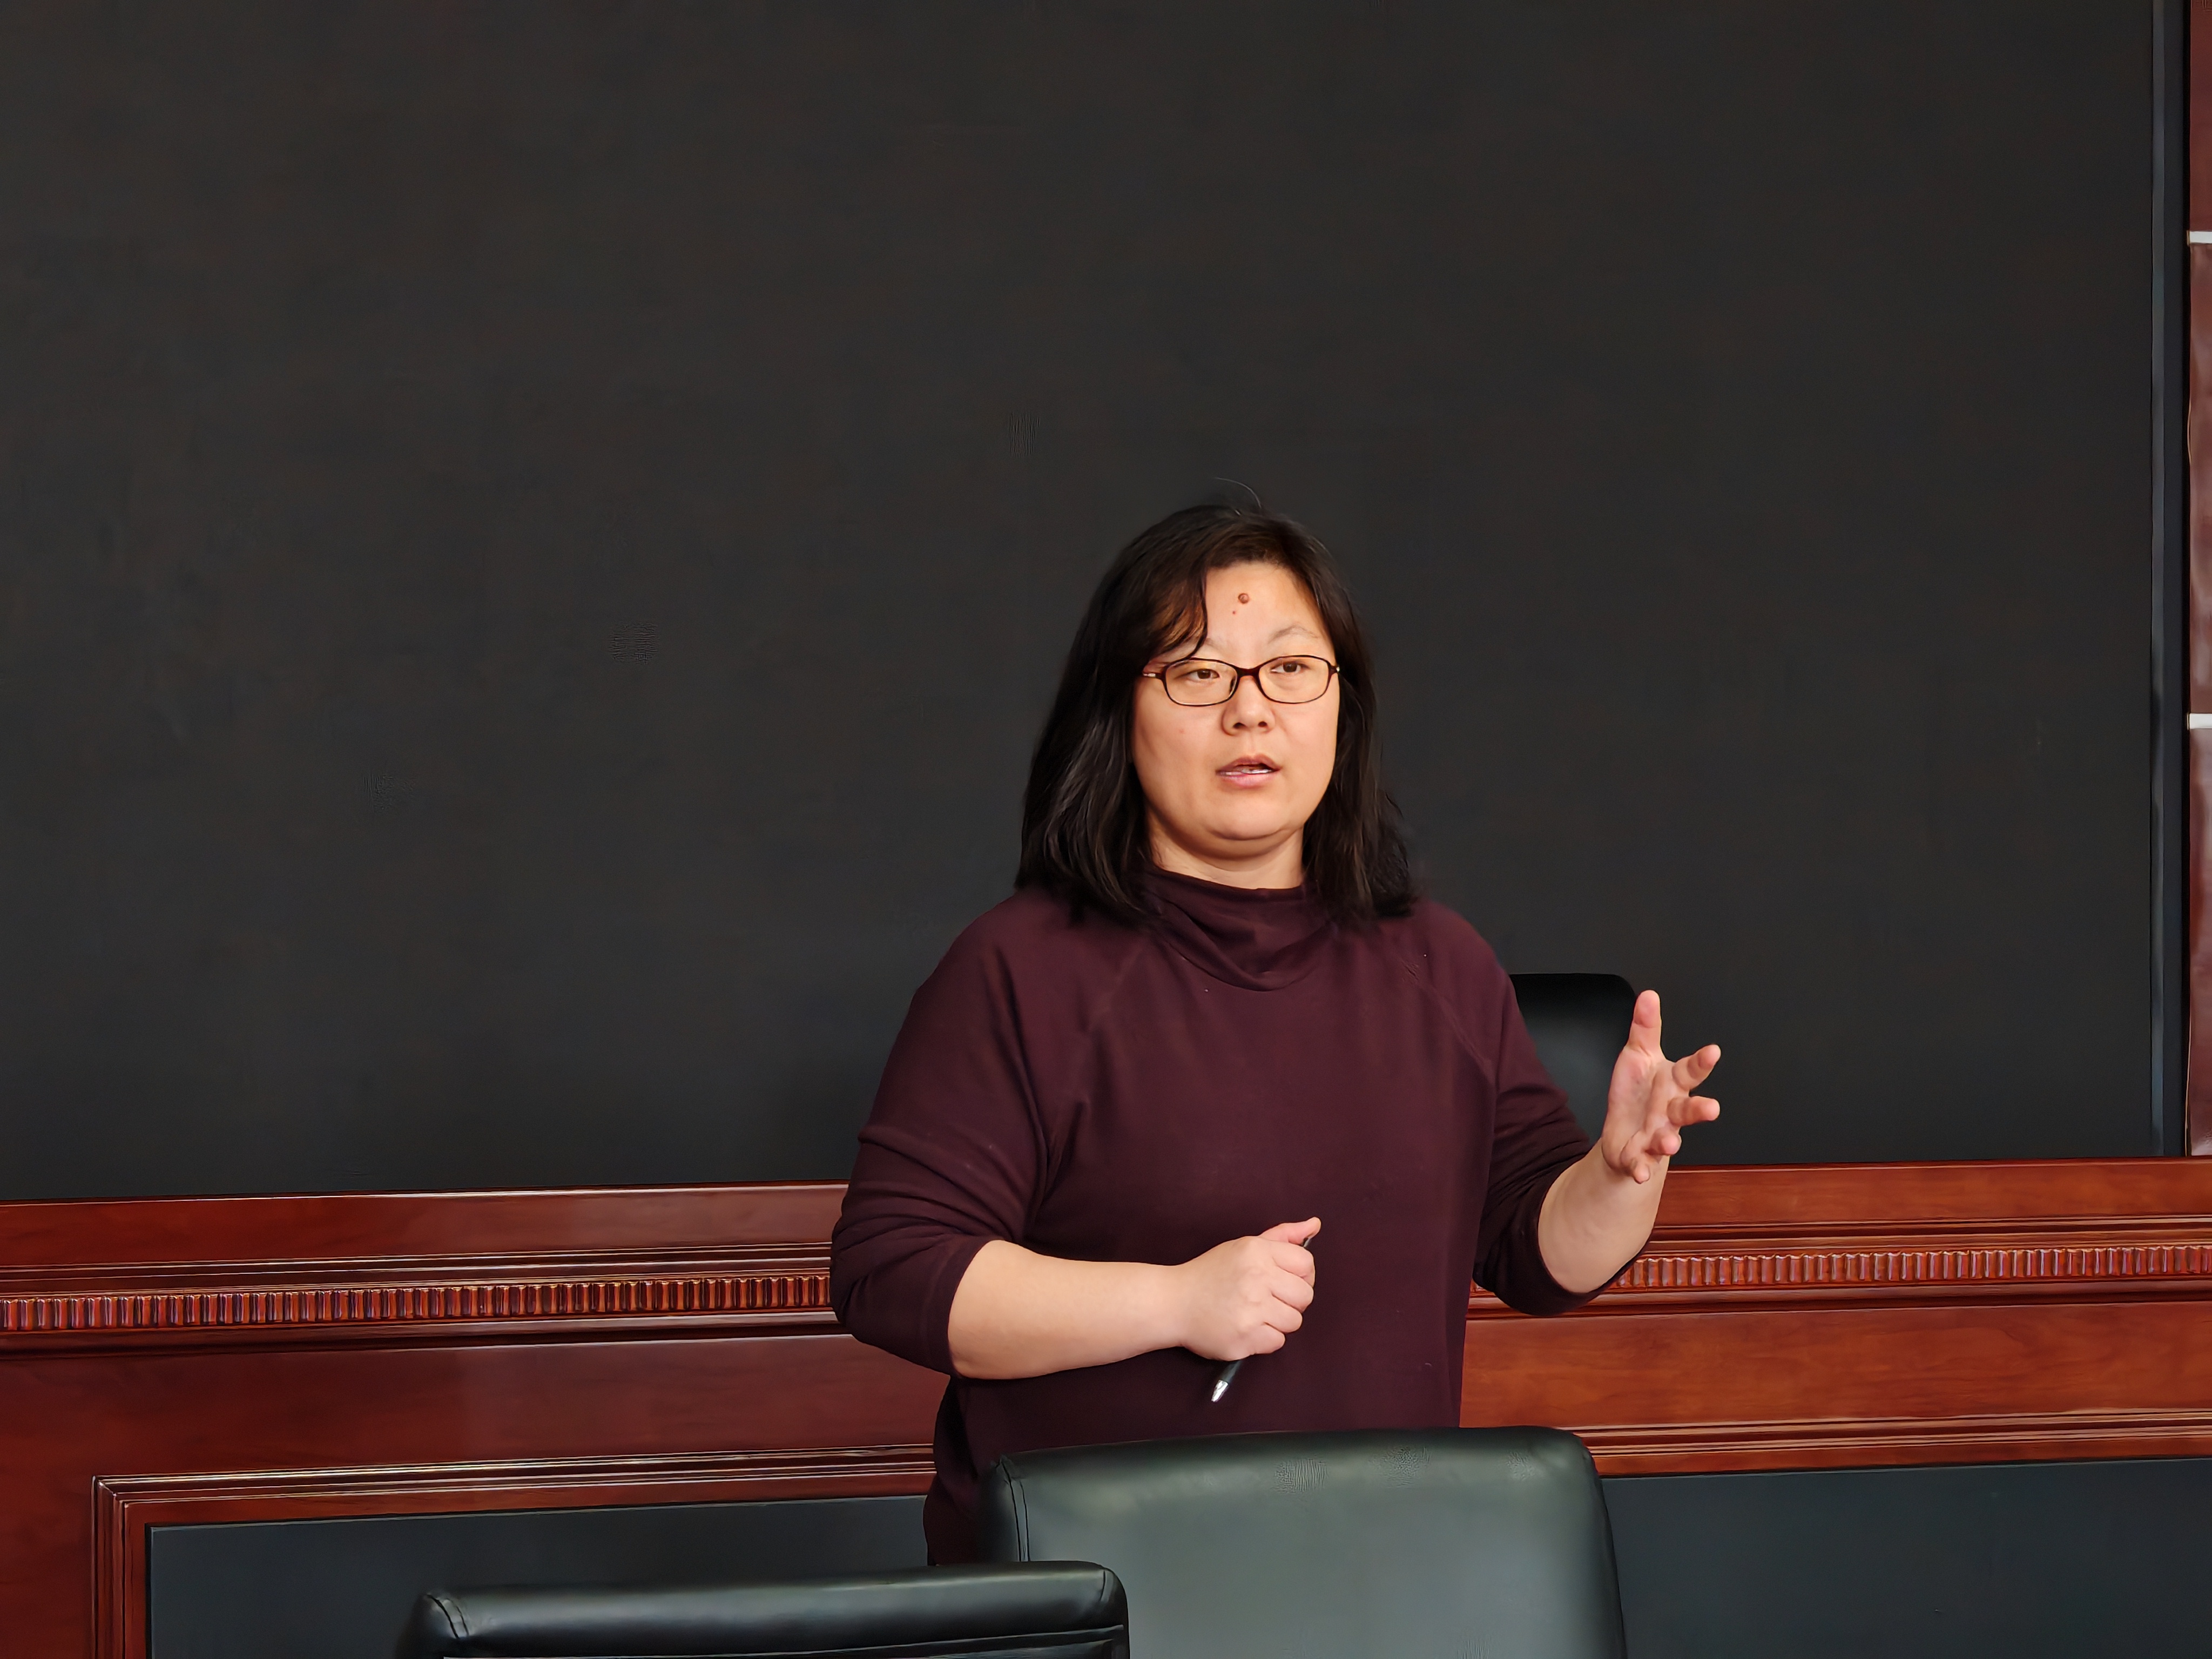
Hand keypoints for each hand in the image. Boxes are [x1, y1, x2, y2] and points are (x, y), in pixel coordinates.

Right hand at [1171, 1218, 1319, 1360]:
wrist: (1174, 1302)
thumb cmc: (1212, 1273)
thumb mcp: (1244, 1247)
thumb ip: (1282, 1236)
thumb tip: (1315, 1224)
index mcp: (1257, 1251)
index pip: (1306, 1265)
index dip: (1301, 1276)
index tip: (1284, 1282)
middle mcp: (1256, 1277)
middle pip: (1305, 1296)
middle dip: (1291, 1301)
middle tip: (1267, 1300)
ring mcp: (1251, 1309)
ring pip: (1294, 1322)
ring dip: (1278, 1321)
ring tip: (1254, 1314)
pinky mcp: (1245, 1337)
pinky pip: (1277, 1342)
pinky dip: (1264, 1339)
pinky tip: (1245, 1327)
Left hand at [1601, 992, 1718, 1184]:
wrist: (1623, 1132)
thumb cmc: (1637, 1091)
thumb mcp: (1637, 1054)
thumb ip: (1645, 1028)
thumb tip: (1649, 995)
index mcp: (1671, 1083)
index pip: (1690, 1070)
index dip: (1702, 1062)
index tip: (1713, 1051)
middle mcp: (1669, 1111)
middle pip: (1688, 1109)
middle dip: (1700, 1109)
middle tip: (1712, 1108)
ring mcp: (1657, 1135)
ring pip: (1668, 1139)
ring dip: (1670, 1142)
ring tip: (1668, 1143)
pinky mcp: (1639, 1155)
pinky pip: (1641, 1162)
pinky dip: (1640, 1167)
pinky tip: (1639, 1172)